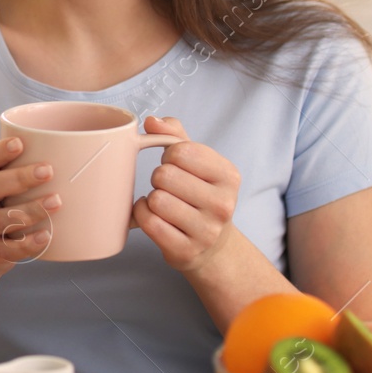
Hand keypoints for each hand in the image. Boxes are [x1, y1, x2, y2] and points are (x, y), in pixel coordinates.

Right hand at [0, 136, 58, 277]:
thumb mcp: (0, 186)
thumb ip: (21, 170)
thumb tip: (72, 152)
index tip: (20, 143)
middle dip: (20, 178)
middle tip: (48, 171)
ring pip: (1, 219)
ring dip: (30, 210)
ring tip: (55, 202)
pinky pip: (7, 248)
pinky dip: (27, 243)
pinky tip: (46, 236)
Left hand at [130, 116, 240, 272]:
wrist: (212, 245)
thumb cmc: (199, 194)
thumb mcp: (197, 162)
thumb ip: (175, 135)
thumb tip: (152, 121)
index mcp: (228, 175)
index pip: (180, 151)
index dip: (169, 156)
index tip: (177, 166)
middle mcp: (223, 204)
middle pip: (164, 175)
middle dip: (158, 178)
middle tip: (168, 188)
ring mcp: (206, 231)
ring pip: (156, 200)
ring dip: (151, 199)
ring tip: (163, 203)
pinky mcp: (186, 251)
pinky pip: (148, 223)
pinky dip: (142, 216)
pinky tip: (154, 216)